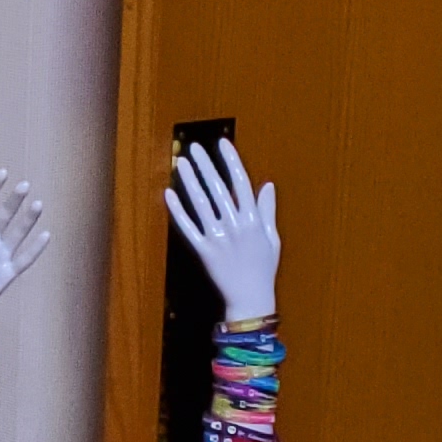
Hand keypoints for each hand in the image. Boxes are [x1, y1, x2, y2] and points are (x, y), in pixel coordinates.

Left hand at [0, 172, 49, 340]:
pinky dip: (34, 249)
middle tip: (24, 186)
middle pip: (4, 216)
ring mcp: (0, 255)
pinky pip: (23, 259)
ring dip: (27, 220)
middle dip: (14, 201)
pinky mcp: (7, 272)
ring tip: (37, 205)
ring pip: (17, 233)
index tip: (3, 172)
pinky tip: (45, 235)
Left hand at [165, 137, 278, 325]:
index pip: (240, 182)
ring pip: (201, 204)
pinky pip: (187, 227)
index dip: (231, 161)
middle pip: (217, 188)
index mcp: (253, 220)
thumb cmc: (263, 268)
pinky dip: (177, 210)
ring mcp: (217, 237)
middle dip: (206, 165)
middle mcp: (235, 225)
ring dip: (190, 181)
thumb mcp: (272, 237)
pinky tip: (169, 193)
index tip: (222, 143)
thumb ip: (267, 209)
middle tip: (194, 147)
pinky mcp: (202, 250)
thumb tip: (267, 184)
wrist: (251, 298)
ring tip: (181, 162)